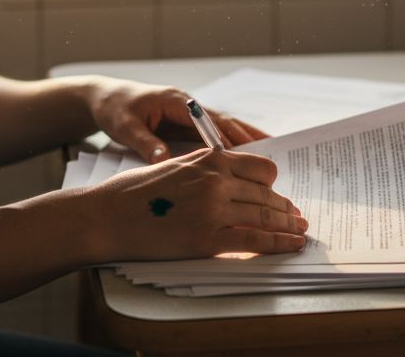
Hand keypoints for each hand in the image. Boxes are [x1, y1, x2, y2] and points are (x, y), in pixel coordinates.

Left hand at [81, 76, 266, 162]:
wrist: (105, 98)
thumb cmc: (114, 110)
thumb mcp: (125, 127)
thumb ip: (145, 144)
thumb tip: (163, 160)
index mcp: (177, 102)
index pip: (209, 122)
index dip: (228, 140)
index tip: (244, 159)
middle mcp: (189, 105)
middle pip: (226, 122)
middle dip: (249, 139)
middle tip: (272, 158)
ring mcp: (191, 113)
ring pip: (226, 128)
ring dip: (247, 142)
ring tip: (270, 160)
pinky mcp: (188, 123)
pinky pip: (215, 135)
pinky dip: (232, 145)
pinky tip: (246, 160)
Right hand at [84, 147, 306, 260]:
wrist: (105, 216)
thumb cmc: (132, 192)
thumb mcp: (174, 165)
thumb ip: (205, 169)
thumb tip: (230, 181)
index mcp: (208, 159)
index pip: (260, 168)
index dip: (274, 185)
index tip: (280, 195)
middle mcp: (216, 180)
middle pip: (266, 194)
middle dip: (286, 208)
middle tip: (297, 217)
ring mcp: (214, 209)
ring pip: (266, 216)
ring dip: (288, 226)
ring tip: (299, 233)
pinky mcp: (208, 238)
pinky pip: (256, 240)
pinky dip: (280, 244)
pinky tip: (292, 246)